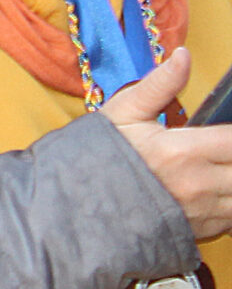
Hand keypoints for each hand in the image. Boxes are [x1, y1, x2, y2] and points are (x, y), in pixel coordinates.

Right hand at [107, 49, 231, 239]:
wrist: (73, 207)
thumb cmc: (98, 160)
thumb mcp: (123, 114)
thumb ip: (159, 85)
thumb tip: (183, 56)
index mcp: (184, 151)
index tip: (225, 133)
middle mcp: (199, 184)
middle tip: (222, 149)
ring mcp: (201, 212)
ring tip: (220, 169)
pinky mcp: (198, 232)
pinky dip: (230, 204)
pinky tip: (217, 193)